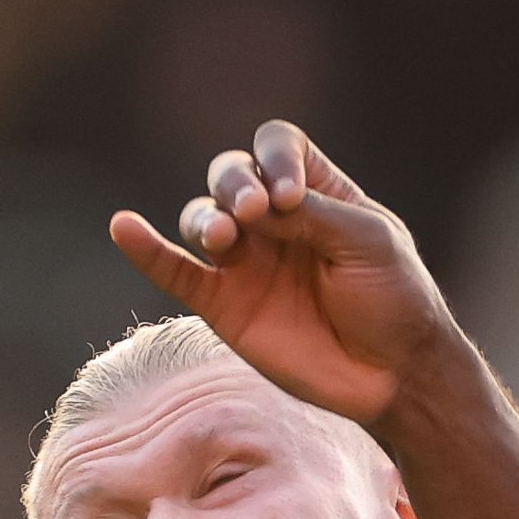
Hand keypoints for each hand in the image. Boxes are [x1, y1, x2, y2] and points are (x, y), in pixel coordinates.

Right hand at [107, 120, 453, 424]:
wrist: (393, 372)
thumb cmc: (393, 299)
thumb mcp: (369, 243)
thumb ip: (313, 213)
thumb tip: (252, 198)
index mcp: (318, 193)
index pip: (279, 146)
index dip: (277, 157)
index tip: (292, 194)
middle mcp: (275, 220)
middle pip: (231, 174)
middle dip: (235, 184)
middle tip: (255, 212)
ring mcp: (246, 260)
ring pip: (202, 217)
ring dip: (206, 218)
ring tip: (223, 236)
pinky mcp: (223, 303)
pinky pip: (173, 270)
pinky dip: (146, 249)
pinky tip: (124, 227)